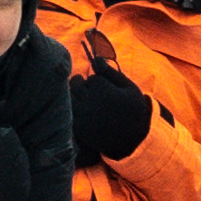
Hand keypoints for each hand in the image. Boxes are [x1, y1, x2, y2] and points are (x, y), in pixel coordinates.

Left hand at [63, 51, 161, 165]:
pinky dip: (73, 109)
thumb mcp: (129, 89)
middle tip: (93, 94)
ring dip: (75, 96)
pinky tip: (84, 114)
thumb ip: (111, 73)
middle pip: (76, 83)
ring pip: (69, 95)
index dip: (99, 82)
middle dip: (83, 85)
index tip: (106, 90)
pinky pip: (68, 110)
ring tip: (88, 103)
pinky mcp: (77, 127)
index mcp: (104, 90)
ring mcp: (82, 114)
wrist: (130, 142)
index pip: (92, 77)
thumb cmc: (132, 112)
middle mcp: (90, 100)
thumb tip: (96, 59)